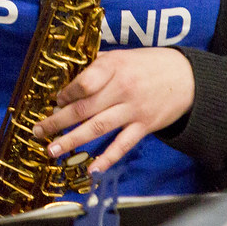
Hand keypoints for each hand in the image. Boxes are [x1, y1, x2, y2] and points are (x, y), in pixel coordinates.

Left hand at [33, 47, 194, 173]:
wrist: (188, 78)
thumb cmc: (147, 64)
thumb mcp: (120, 56)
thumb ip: (95, 66)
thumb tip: (67, 79)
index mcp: (113, 67)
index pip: (84, 83)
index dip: (66, 94)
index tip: (55, 100)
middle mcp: (122, 89)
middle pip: (85, 108)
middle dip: (58, 121)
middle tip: (38, 130)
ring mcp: (133, 110)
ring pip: (98, 128)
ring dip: (73, 140)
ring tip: (52, 149)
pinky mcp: (144, 127)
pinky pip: (122, 145)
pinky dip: (107, 158)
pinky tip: (92, 169)